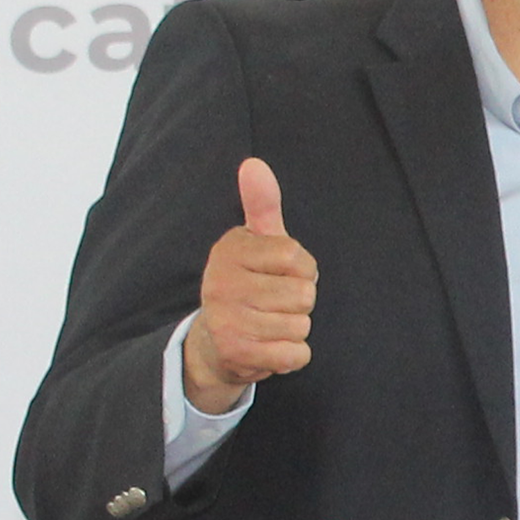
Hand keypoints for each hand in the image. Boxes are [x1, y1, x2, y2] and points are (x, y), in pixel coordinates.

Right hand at [183, 158, 315, 413]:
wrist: (215, 343)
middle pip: (304, 293)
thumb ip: (262, 205)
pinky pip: (296, 354)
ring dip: (295, 329)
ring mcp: (226, 320)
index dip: (303, 269)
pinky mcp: (236, 354)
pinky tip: (269, 347)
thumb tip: (254, 164)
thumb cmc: (248, 285)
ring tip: (268, 324)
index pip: (297, 256)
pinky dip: (292, 356)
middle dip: (299, 302)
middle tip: (273, 304)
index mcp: (230, 250)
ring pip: (301, 325)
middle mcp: (220, 283)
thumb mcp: (256, 242)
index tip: (280, 274)